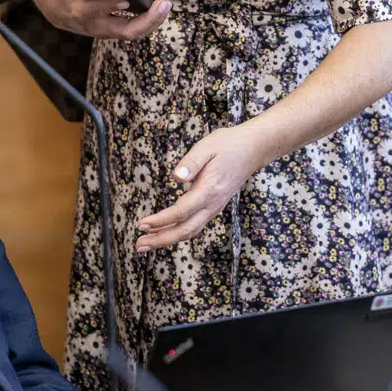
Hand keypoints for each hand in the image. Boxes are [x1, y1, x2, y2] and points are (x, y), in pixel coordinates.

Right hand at [32, 0, 171, 39]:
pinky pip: (135, 30)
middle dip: (146, 20)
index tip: (125, 0)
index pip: (94, 12)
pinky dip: (150, 21)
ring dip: (153, 21)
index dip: (109, 6)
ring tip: (166, 5)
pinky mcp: (115, 31)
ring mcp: (107, 32)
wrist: (60, 12)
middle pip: (124, 30)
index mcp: (79, 12)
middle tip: (163, 4)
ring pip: (133, 33)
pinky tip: (160, 8)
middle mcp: (96, 27)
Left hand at [136, 125, 274, 251]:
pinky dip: (178, 233)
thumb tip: (176, 176)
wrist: (253, 149)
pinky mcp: (214, 206)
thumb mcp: (207, 146)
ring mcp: (215, 207)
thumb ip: (191, 162)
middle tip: (139, 246)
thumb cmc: (228, 145)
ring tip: (146, 243)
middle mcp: (213, 204)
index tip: (142, 224)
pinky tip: (165, 233)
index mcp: (209, 190)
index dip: (161, 220)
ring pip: (190, 230)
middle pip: (185, 230)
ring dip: (168, 239)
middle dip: (161, 239)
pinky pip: (195, 225)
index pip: (181, 212)